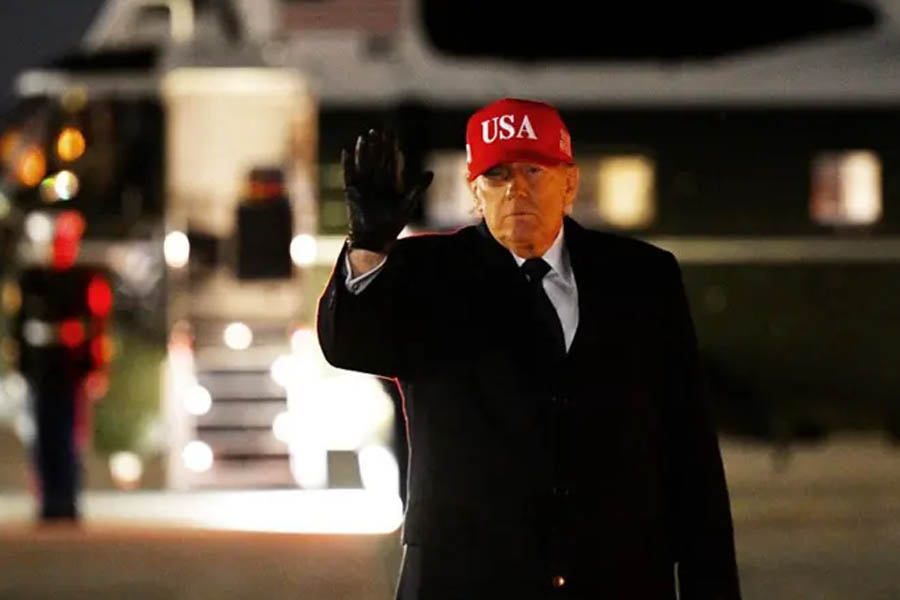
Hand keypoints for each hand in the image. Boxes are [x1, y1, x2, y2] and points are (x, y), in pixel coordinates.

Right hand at [341, 128, 433, 251]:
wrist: (374, 239)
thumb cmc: (391, 225)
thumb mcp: (407, 204)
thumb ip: (417, 188)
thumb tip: (431, 172)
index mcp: (389, 184)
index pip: (390, 162)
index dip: (391, 149)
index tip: (392, 135)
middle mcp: (376, 182)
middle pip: (376, 159)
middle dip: (377, 145)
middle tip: (378, 130)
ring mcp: (363, 186)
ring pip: (363, 163)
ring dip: (364, 151)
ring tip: (365, 137)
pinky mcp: (351, 191)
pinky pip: (348, 174)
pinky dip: (347, 164)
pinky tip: (347, 151)